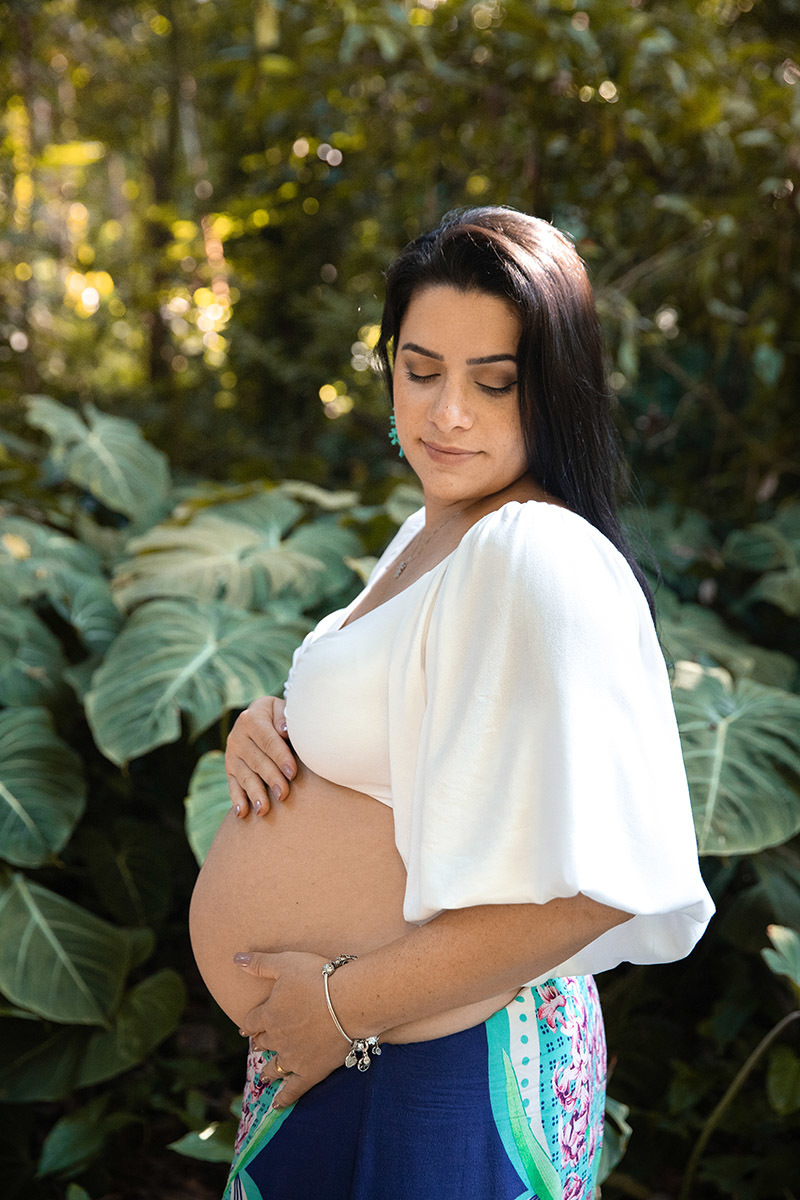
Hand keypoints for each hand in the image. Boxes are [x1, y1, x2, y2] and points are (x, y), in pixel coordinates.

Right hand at [225, 696, 295, 816]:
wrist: (258, 716)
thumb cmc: (278, 716)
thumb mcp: (281, 709)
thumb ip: (284, 718)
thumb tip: (284, 730)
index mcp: (252, 719)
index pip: (268, 740)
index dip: (280, 757)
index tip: (292, 772)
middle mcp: (237, 736)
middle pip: (257, 761)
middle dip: (271, 778)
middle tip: (283, 794)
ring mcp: (231, 754)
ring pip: (244, 776)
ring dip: (254, 793)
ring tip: (263, 810)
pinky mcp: (229, 769)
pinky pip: (233, 785)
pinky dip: (237, 799)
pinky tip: (242, 813)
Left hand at [235, 951, 351, 1107]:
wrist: (349, 1002)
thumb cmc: (319, 977)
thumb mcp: (286, 963)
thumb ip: (260, 963)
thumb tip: (235, 958)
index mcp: (268, 1014)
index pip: (251, 1021)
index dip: (248, 1024)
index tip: (245, 1028)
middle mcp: (277, 1038)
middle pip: (263, 1042)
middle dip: (260, 1042)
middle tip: (258, 1045)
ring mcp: (293, 1057)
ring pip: (274, 1067)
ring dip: (267, 1071)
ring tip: (263, 1076)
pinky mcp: (311, 1072)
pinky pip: (293, 1090)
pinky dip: (283, 1098)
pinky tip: (277, 1105)